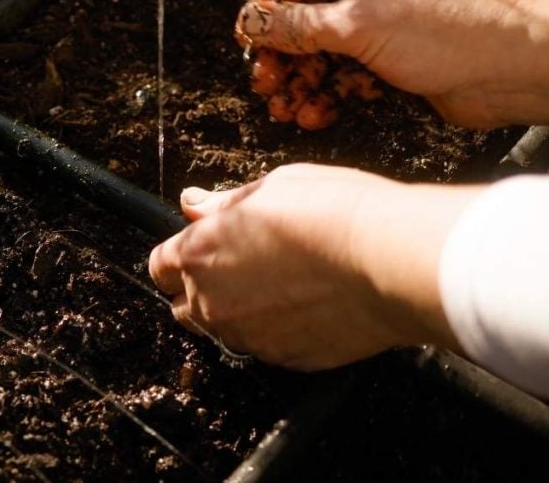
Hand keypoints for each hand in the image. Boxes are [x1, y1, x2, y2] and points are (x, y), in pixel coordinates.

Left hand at [148, 164, 476, 370]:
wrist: (389, 261)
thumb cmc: (333, 213)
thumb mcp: (272, 187)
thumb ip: (224, 204)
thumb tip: (194, 203)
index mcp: (199, 253)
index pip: (159, 265)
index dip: (180, 255)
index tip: (200, 247)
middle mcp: (212, 301)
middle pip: (184, 305)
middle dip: (200, 288)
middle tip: (242, 267)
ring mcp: (246, 337)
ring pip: (224, 330)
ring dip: (239, 312)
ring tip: (282, 285)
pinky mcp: (283, 360)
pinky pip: (267, 347)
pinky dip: (279, 331)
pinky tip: (308, 306)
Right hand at [237, 0, 548, 132]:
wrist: (512, 71)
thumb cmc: (454, 31)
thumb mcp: (360, 24)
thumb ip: (299, 25)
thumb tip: (255, 22)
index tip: (251, 31)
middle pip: (307, 12)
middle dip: (283, 51)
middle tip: (264, 79)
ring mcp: (384, 20)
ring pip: (325, 48)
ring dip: (302, 80)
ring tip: (285, 107)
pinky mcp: (393, 56)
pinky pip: (347, 72)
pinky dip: (329, 93)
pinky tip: (315, 113)